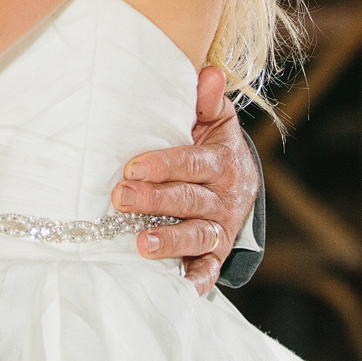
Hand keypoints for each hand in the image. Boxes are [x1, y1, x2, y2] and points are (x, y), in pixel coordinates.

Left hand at [112, 65, 259, 295]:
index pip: (192, 163)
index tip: (132, 167)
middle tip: (120, 199)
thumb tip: (208, 73)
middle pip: (188, 200)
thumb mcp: (214, 121)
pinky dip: (195, 281)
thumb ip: (207, 101)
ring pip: (196, 235)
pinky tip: (176, 288)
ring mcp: (220, 228)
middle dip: (154, 200)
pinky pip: (208, 269)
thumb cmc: (211, 146)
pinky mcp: (216, 254)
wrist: (241, 184)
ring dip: (169, 241)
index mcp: (221, 161)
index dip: (164, 166)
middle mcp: (223, 197)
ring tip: (139, 245)